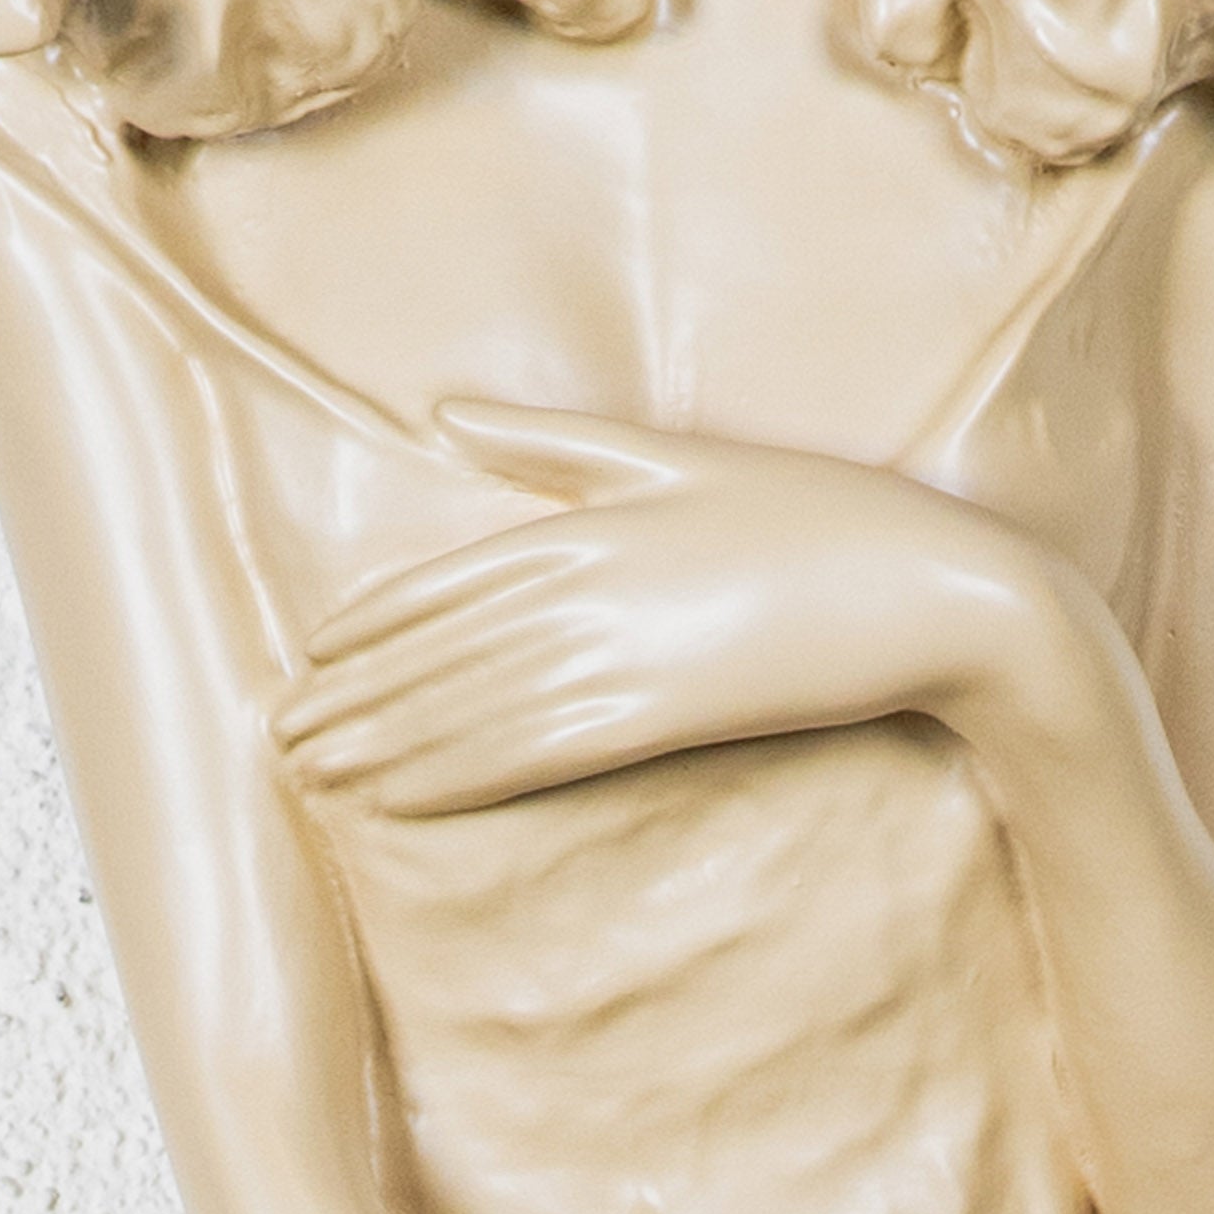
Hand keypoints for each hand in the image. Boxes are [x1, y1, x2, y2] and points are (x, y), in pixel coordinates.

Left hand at [273, 401, 1108, 818]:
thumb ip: (560, 445)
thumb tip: (443, 416)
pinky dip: (452, 772)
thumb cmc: (824, 517)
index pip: (449, 580)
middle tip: (276, 738)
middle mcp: (588, 583)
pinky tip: (397, 797)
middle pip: (439, 648)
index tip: (308, 658)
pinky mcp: (660, 711)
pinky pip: (530, 749)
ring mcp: (621, 650)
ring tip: (312, 772)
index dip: (369, 624)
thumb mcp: (684, 456)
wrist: (937, 593)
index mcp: (591, 518)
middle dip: (351, 696)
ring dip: (380, 740)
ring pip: (467, 703)